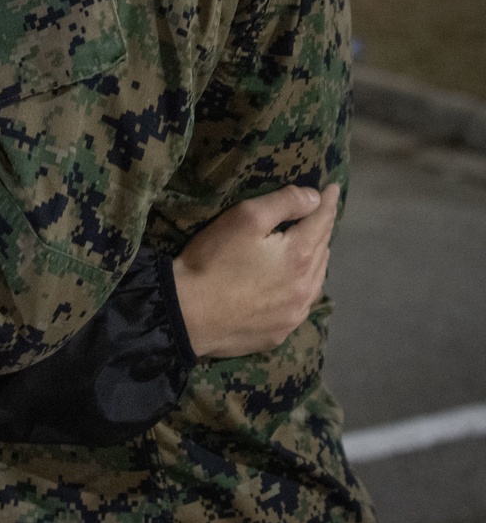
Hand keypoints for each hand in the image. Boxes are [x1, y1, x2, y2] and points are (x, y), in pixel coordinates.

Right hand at [172, 184, 339, 358]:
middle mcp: (305, 288)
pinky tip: (292, 286)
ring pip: (316, 281)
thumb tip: (315, 197)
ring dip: (316, 260)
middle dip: (323, 230)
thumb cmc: (214, 260)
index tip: (335, 188)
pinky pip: (300, 305)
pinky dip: (302, 288)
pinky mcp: (279, 333)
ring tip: (312, 247)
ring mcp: (294, 315)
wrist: (188, 315)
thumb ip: (284, 203)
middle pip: (323, 251)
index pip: (322, 221)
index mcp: (300, 256)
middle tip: (320, 215)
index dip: (328, 202)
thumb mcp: (245, 218)